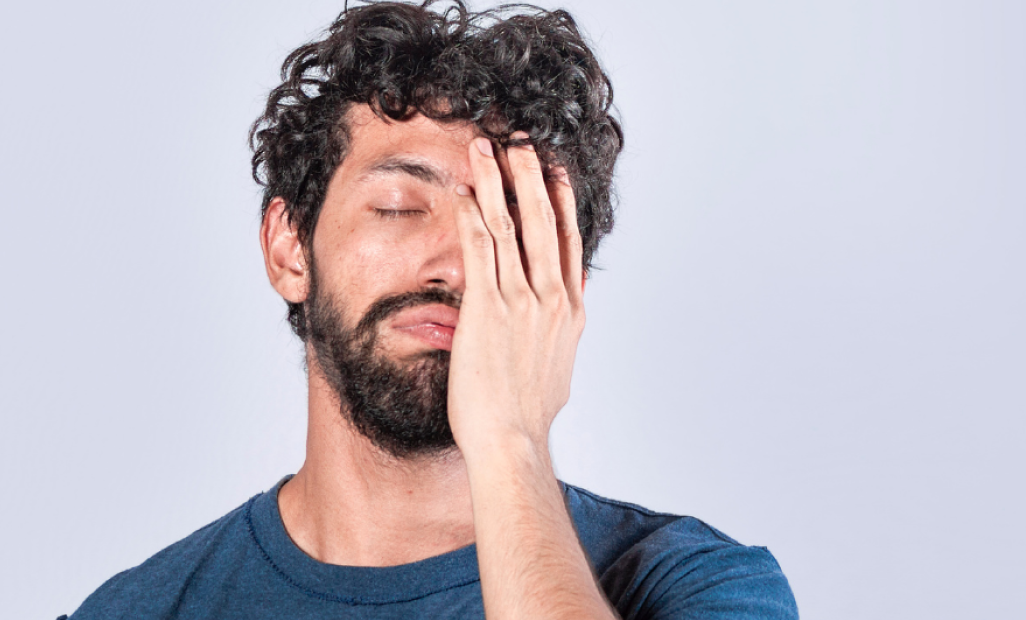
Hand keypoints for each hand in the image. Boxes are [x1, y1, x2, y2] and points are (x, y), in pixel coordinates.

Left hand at [449, 135, 613, 618]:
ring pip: (511, 226)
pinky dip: (474, 216)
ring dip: (498, 182)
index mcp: (570, 309)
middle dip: (531, 175)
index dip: (561, 200)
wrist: (513, 441)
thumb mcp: (562, 364)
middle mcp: (551, 297)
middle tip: (522, 139)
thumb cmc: (530, 415)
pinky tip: (467, 192)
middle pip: (543, 221)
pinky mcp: (488, 309)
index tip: (555, 169)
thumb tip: (580, 291)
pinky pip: (480, 250)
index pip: (567, 241)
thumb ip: (569, 324)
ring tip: (488, 148)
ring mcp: (521, 301)